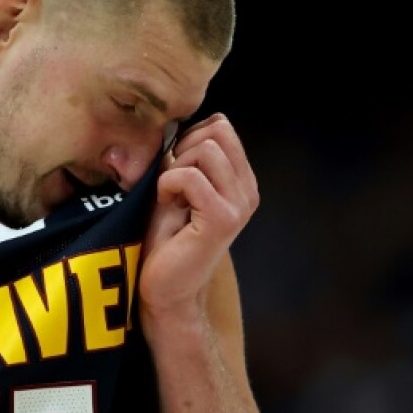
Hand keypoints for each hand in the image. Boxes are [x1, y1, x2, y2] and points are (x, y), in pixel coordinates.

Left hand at [139, 113, 258, 324]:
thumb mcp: (176, 185)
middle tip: (170, 183)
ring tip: (170, 196)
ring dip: (175, 169)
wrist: (164, 288)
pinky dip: (167, 184)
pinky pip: (190, 177)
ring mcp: (239, 205)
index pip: (221, 126)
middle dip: (183, 149)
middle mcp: (248, 190)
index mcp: (241, 180)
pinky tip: (167, 205)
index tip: (175, 169)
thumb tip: (177, 124)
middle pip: (217, 130)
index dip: (188, 138)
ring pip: (205, 150)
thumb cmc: (165, 237)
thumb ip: (185, 155)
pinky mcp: (223, 219)